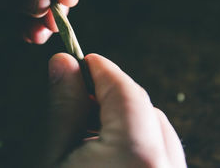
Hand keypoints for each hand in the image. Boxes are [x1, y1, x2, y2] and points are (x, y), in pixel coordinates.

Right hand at [45, 53, 186, 167]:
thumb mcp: (53, 159)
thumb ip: (64, 109)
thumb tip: (64, 64)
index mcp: (135, 155)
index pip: (125, 92)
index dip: (102, 70)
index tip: (83, 62)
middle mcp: (166, 167)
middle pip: (146, 108)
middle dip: (114, 95)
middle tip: (81, 95)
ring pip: (159, 131)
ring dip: (129, 119)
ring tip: (92, 129)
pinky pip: (165, 155)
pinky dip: (141, 143)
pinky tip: (112, 152)